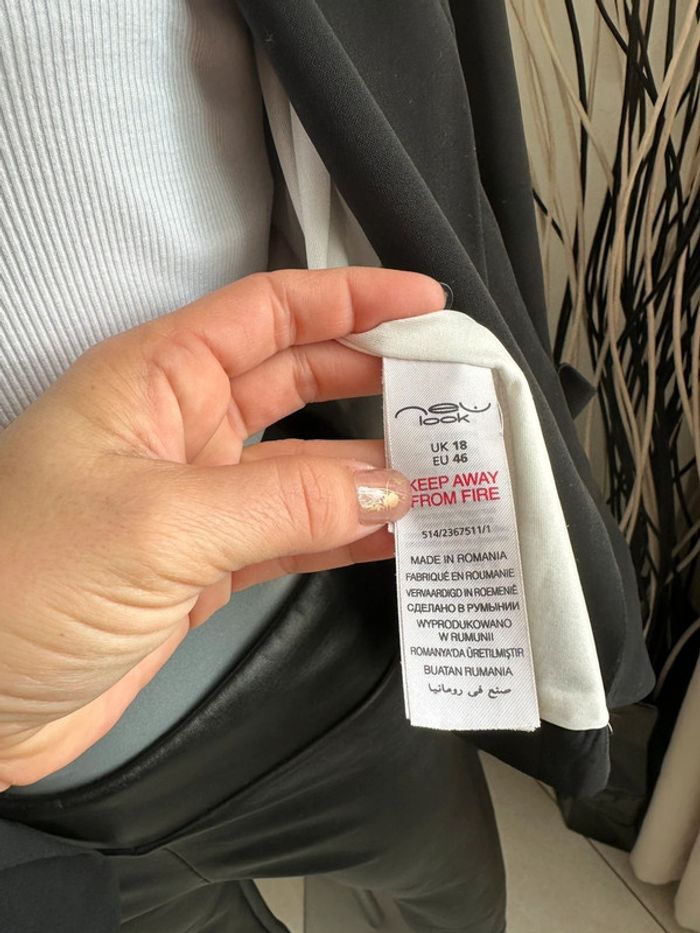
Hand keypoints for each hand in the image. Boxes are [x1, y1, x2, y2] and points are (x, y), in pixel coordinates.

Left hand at [0, 267, 442, 787]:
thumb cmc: (18, 583)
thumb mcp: (160, 524)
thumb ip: (284, 503)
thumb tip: (389, 489)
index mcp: (154, 379)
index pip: (268, 312)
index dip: (349, 298)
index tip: (423, 299)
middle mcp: (180, 429)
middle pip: (299, 378)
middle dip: (375, 378)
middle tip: (449, 390)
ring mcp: (198, 498)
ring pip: (306, 465)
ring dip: (372, 468)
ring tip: (445, 470)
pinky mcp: (207, 563)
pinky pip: (295, 532)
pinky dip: (346, 533)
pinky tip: (395, 536)